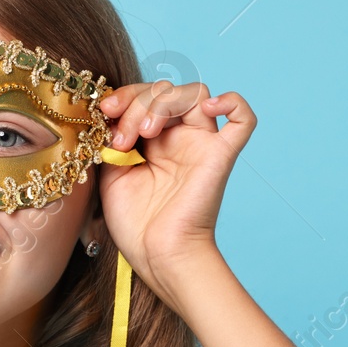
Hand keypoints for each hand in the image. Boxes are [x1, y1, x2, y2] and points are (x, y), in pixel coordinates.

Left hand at [95, 80, 254, 310]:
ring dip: (161, 103)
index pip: (143, 96)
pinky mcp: (220, 156)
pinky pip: (244, 119)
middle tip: (122, 137)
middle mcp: (179, 138)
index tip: (103, 113)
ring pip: (194, 93)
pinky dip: (232, 102)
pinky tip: (209, 108)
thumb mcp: (110, 175)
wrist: (158, 256)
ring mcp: (201, 144)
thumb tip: (107, 114)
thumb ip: (111, 141)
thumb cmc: (137, 225)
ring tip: (143, 134)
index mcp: (153, 141)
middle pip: (164, 90)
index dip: (123, 97)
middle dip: (135, 103)